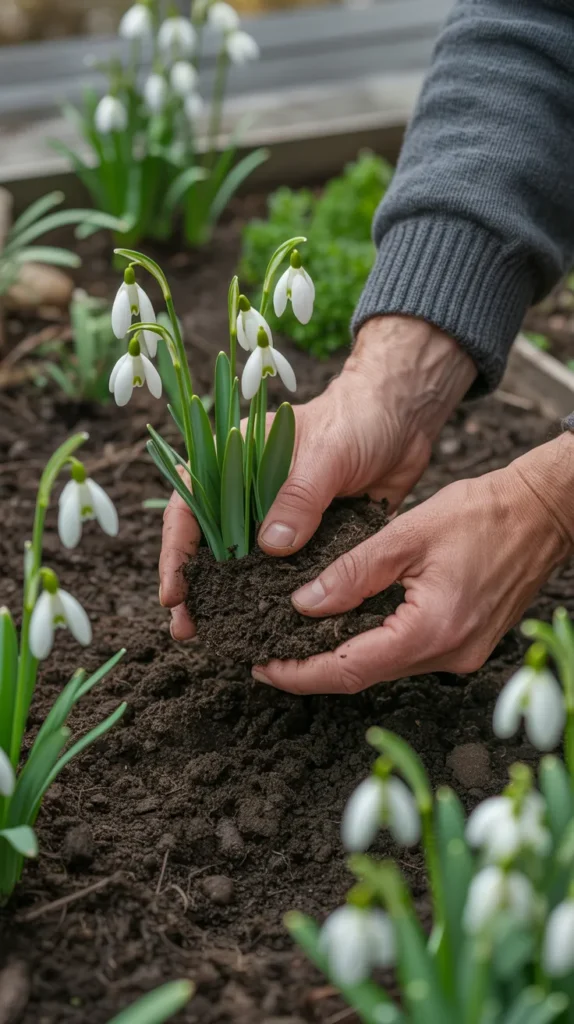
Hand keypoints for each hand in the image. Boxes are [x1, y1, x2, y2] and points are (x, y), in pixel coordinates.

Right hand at [159, 315, 475, 638]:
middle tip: (187, 628)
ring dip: (230, 601)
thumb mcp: (326, 452)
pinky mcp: (310, 539)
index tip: (175, 592)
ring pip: (244, 565)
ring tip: (220, 637)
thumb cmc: (357, 420)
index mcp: (235, 461)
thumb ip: (298, 496)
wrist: (403, 421)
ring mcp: (278, 519)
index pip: (189, 506)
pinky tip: (270, 629)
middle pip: (208, 544)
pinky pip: (287, 574)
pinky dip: (276, 600)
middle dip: (195, 588)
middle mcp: (249, 494)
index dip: (176, 551)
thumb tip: (270, 546)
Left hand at [252, 437, 573, 693]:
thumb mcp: (407, 534)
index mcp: (433, 630)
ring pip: (386, 666)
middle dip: (313, 668)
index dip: (301, 674)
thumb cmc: (484, 513)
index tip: (263, 668)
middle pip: (365, 674)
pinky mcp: (466, 644)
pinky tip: (345, 626)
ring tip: (295, 639)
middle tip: (268, 654)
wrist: (543, 513)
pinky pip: (407, 653)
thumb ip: (352, 572)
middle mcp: (449, 655)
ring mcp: (462, 654)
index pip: (350, 668)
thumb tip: (303, 604)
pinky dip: (372, 643)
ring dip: (341, 656)